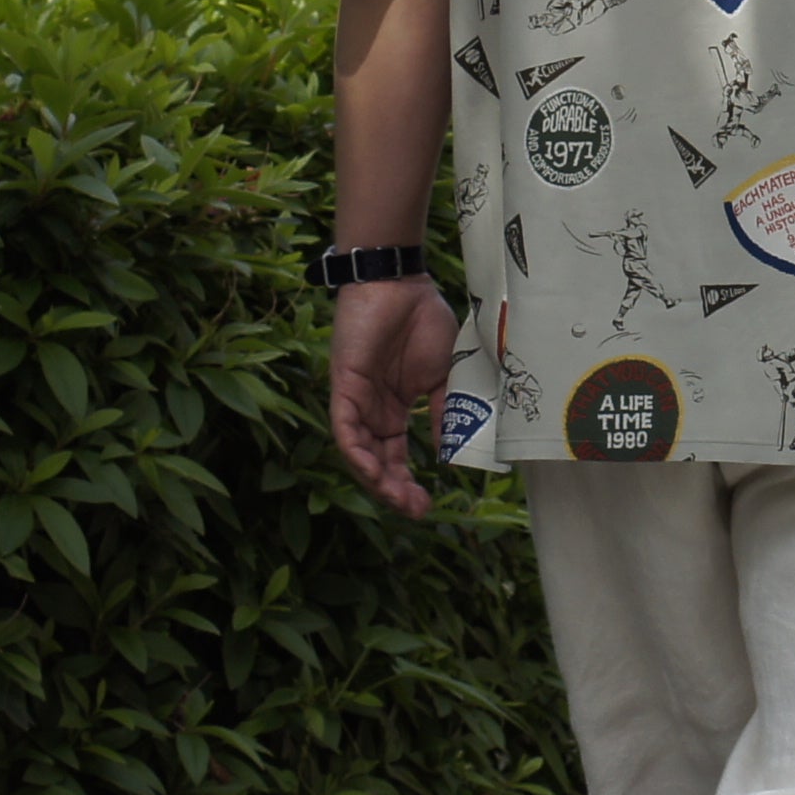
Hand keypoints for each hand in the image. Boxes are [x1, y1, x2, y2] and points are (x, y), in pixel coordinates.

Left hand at [330, 278, 458, 517]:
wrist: (402, 283)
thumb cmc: (423, 320)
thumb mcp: (443, 376)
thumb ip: (444, 412)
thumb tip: (451, 451)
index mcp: (395, 407)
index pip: (395, 456)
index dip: (408, 483)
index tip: (428, 506)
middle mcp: (372, 409)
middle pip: (376, 461)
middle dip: (393, 491)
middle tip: (415, 511)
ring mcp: (356, 399)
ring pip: (358, 452)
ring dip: (376, 480)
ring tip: (399, 500)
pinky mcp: (343, 386)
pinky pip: (344, 429)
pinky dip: (357, 453)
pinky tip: (373, 473)